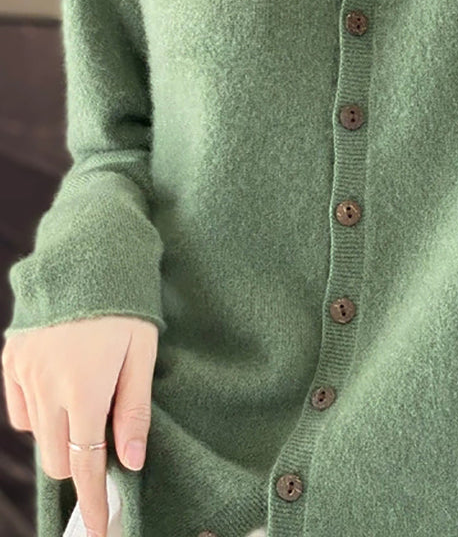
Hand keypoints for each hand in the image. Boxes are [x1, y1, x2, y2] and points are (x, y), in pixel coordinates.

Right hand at [1, 315, 158, 536]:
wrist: (86, 251)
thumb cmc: (124, 302)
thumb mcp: (142, 352)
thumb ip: (134, 410)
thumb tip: (131, 462)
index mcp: (84, 390)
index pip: (86, 465)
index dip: (93, 501)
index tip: (99, 529)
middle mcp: (46, 388)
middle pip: (57, 458)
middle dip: (80, 466)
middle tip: (105, 449)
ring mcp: (23, 374)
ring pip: (37, 435)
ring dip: (60, 437)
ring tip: (88, 406)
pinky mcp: (11, 359)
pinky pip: (18, 409)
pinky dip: (38, 414)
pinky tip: (60, 395)